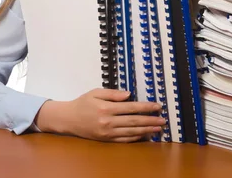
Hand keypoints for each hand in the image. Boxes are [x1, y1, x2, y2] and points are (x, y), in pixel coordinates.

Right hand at [36, 89, 164, 142]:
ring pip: (131, 132)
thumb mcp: (96, 92)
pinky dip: (136, 138)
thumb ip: (113, 93)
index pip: (131, 107)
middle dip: (150, 120)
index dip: (146, 107)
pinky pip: (124, 140)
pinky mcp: (106, 140)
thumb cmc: (82, 103)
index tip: (157, 106)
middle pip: (134, 121)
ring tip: (158, 128)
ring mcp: (107, 133)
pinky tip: (145, 135)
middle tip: (163, 120)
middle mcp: (108, 122)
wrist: (68, 119)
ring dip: (147, 130)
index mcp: (106, 108)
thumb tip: (129, 94)